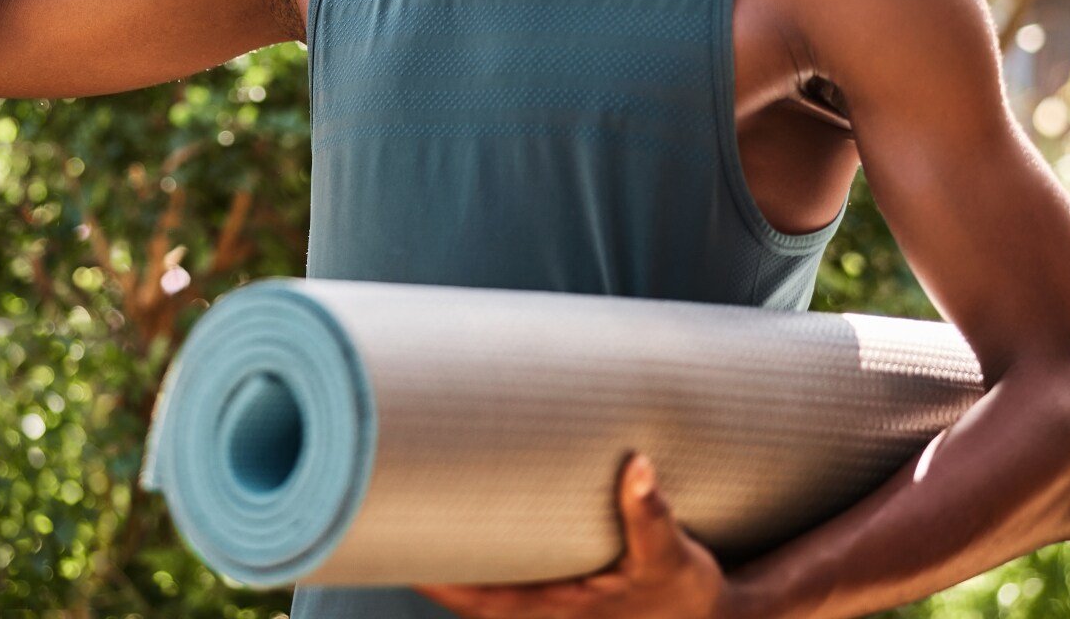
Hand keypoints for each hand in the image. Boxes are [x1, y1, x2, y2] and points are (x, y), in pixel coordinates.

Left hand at [416, 456, 735, 618]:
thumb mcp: (675, 559)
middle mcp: (539, 617)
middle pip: (459, 587)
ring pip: (476, 583)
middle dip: (422, 548)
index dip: (428, 570)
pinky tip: (460, 516)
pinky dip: (476, 553)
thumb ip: (651, 515)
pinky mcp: (553, 597)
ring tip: (405, 493)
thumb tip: (638, 466)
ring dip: (447, 549)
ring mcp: (543, 610)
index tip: (391, 534)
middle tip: (381, 490)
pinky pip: (499, 576)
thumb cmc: (688, 594)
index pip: (471, 597)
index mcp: (553, 615)